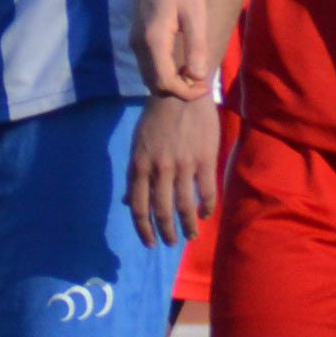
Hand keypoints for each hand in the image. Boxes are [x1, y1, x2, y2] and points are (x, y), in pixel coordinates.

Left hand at [128, 92, 216, 248]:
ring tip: (191, 235)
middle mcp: (160, 169)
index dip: (144, 229)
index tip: (150, 243)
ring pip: (185, 206)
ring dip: (188, 225)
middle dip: (166, 232)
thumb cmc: (155, 120)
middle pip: (162, 211)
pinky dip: (207, 208)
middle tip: (172, 242)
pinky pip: (207, 192)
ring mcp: (183, 165)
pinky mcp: (205, 159)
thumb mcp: (137, 146)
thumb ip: (135, 176)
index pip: (139, 207)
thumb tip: (128, 202)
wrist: (180, 94)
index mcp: (140, 166)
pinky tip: (207, 214)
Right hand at [134, 0, 212, 104]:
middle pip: (154, 85)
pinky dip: (164, 73)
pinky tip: (182, 62)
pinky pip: (148, 66)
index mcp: (153, 39)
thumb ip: (196, 46)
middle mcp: (138, 45)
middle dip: (179, 90)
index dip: (186, 92)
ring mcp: (134, 41)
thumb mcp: (196, 14)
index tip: (206, 86)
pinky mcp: (136, 38)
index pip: (165, 82)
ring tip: (194, 72)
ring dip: (172, 82)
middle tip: (202, 81)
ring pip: (150, 78)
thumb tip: (197, 77)